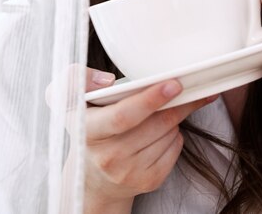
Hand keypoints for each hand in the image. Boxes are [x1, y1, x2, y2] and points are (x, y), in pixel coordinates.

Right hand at [84, 75, 214, 210]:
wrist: (94, 177)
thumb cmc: (90, 127)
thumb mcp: (73, 102)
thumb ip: (80, 79)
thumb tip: (108, 80)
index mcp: (88, 131)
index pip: (123, 116)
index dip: (150, 100)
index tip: (173, 85)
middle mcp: (107, 157)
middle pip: (155, 124)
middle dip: (176, 103)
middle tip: (187, 87)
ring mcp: (129, 172)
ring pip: (169, 133)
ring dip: (174, 117)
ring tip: (165, 108)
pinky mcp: (148, 181)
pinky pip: (175, 148)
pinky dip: (175, 134)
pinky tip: (163, 130)